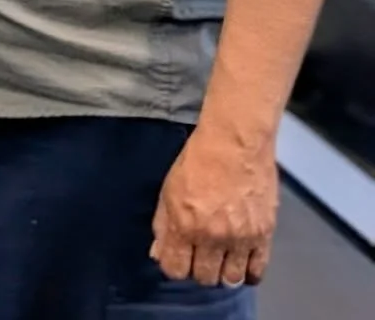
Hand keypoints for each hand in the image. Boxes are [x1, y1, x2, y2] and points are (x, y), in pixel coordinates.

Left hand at [150, 124, 278, 287]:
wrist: (235, 144)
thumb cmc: (197, 161)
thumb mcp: (168, 189)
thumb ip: (163, 224)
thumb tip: (158, 253)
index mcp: (184, 224)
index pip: (175, 269)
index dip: (174, 266)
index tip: (177, 258)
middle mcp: (212, 237)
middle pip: (204, 278)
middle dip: (198, 270)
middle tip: (199, 255)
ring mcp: (241, 238)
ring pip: (231, 279)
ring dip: (223, 273)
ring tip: (220, 258)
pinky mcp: (264, 235)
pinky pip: (258, 271)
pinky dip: (248, 272)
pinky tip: (241, 261)